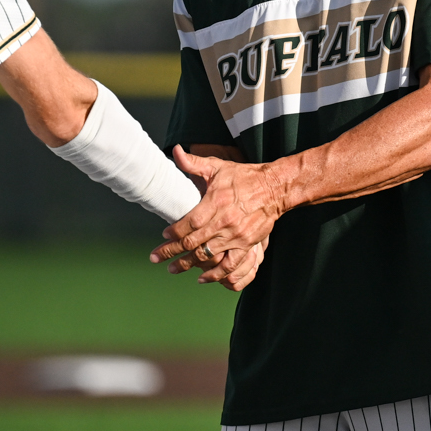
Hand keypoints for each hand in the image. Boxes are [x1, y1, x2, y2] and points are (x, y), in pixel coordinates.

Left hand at [152, 147, 288, 270]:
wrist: (274, 188)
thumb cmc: (244, 177)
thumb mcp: (218, 167)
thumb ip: (194, 163)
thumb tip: (176, 152)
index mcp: (214, 202)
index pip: (187, 223)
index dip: (173, 232)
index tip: (163, 235)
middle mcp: (223, 221)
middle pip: (192, 242)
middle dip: (171, 251)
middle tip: (156, 257)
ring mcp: (235, 235)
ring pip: (207, 255)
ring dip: (188, 264)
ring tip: (173, 269)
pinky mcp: (246, 244)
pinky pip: (229, 264)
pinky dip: (215, 274)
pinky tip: (202, 278)